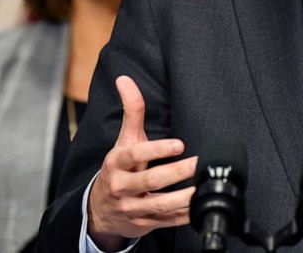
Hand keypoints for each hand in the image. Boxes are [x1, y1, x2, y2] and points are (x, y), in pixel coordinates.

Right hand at [87, 75, 196, 249]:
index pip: (134, 155)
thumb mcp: (124, 140)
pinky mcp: (142, 224)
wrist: (100, 209)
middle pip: (150, 181)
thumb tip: (124, 79)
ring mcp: (132, 208)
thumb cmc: (118, 168)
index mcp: (116, 163)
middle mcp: (122, 187)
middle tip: (198, 163)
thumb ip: (130, 110)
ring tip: (202, 187)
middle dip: (176, 172)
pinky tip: (198, 207)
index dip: (156, 150)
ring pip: (159, 205)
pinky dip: (183, 216)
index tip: (179, 145)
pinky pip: (165, 222)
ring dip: (183, 197)